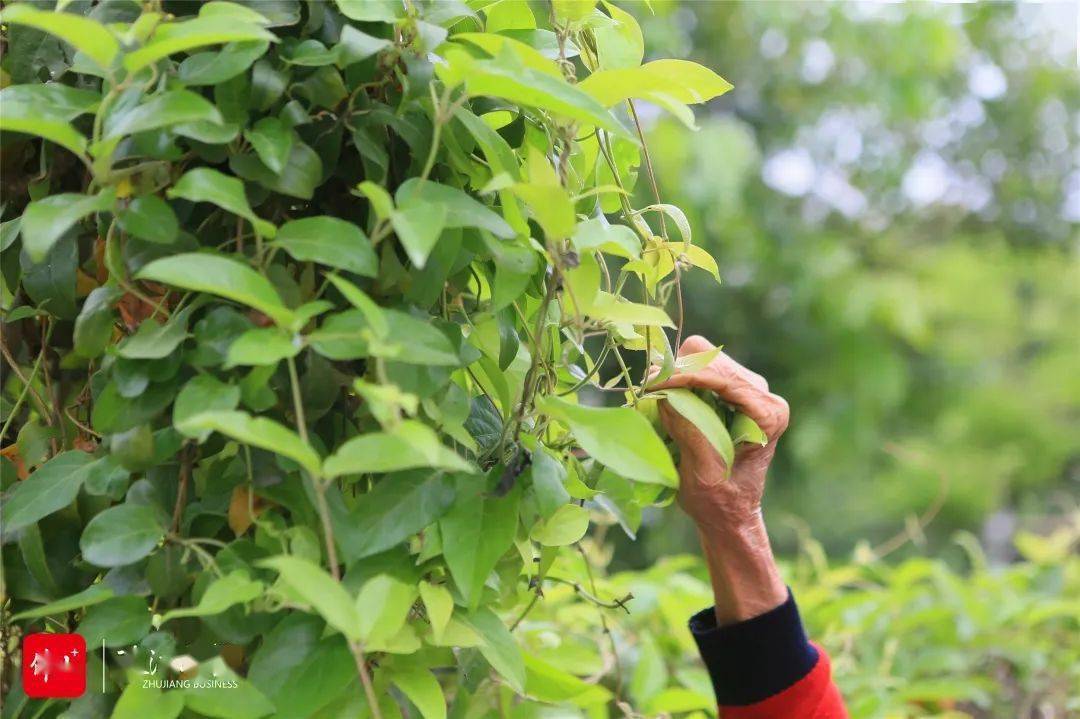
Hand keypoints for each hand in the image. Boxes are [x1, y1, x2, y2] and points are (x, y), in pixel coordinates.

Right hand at [653, 335, 789, 622]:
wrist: (729, 514)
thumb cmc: (719, 500)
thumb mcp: (703, 471)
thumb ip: (690, 432)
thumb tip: (664, 394)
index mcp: (768, 414)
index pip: (724, 378)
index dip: (685, 375)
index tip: (652, 382)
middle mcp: (763, 396)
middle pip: (713, 359)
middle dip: (678, 371)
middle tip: (649, 389)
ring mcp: (747, 392)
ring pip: (704, 359)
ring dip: (675, 374)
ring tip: (654, 394)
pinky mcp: (731, 393)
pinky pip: (699, 371)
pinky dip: (677, 380)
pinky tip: (664, 396)